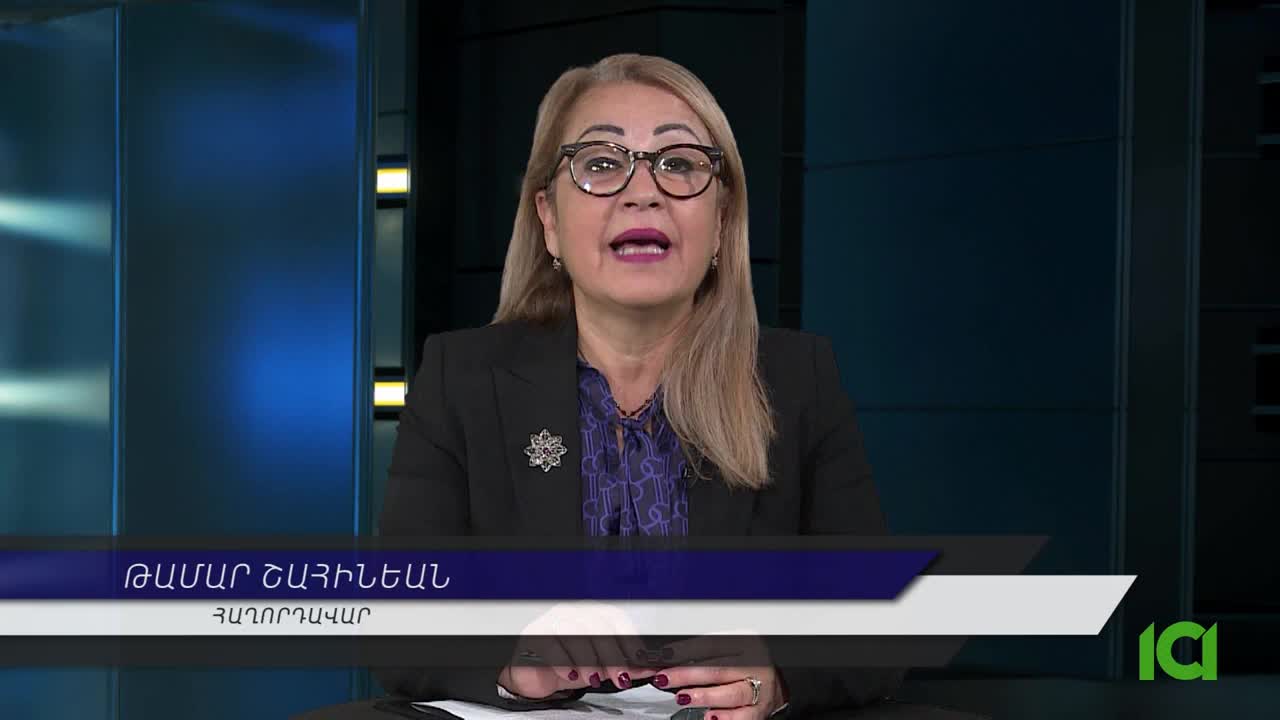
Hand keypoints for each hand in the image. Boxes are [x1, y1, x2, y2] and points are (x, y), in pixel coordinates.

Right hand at [498, 601, 657, 699]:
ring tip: (596, 679)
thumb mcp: (598, 669)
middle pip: (597, 626)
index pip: (614, 617)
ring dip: (590, 659)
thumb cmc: (566, 667)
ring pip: (576, 632)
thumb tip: (648, 669)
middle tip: (621, 677)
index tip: (639, 658)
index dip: (628, 637)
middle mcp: (571, 613)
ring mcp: (551, 621)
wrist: (532, 676)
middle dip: (613, 654)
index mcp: (589, 614)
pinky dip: (564, 661)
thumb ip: (622, 667)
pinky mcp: (533, 635)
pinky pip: (551, 644)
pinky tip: (571, 674)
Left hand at [650, 633, 786, 719]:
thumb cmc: (744, 668)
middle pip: (717, 669)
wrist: (773, 688)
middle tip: (663, 678)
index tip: (661, 658)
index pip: (709, 645)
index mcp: (744, 643)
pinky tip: (711, 717)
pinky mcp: (758, 711)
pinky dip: (726, 718)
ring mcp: (758, 690)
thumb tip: (663, 661)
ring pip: (731, 693)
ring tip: (683, 697)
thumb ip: (698, 656)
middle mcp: (754, 665)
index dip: (683, 652)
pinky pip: (742, 717)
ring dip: (704, 696)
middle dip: (686, 675)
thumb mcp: (727, 653)